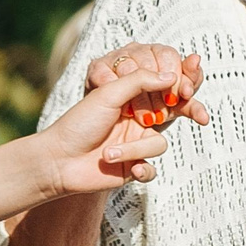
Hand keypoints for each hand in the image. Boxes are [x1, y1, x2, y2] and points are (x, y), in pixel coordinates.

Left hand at [37, 46, 209, 195]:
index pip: (166, 88)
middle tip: (170, 112)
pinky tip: (127, 170)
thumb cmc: (79, 122)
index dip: (181, 86)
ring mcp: (136, 144)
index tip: (187, 87)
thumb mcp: (108, 93)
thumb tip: (171, 76)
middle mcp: (138, 119)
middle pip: (173, 113)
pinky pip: (151, 169)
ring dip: (133, 149)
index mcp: (132, 98)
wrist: (57, 160)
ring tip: (107, 153)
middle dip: (177, 115)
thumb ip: (140, 80)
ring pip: (158, 144)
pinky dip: (140, 169)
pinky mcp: (133, 167)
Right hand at [88, 44, 206, 131]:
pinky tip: (122, 110)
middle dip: (158, 89)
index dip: (179, 76)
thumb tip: (199, 76)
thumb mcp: (172, 107)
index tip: (183, 96)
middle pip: (150, 60)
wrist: (111, 125)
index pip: (170, 56)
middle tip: (162, 113)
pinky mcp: (96, 67)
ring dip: (137, 95)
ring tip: (143, 117)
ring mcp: (116, 57)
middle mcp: (137, 50)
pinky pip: (105, 74)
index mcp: (158, 54)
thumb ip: (189, 96)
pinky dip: (115, 91)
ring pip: (128, 67)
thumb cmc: (146, 111)